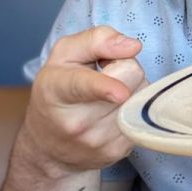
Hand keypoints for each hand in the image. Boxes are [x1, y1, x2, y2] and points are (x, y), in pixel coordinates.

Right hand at [14, 26, 146, 178]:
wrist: (49, 145)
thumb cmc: (58, 91)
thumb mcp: (64, 55)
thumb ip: (96, 40)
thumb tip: (132, 45)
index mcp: (56, 90)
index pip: (85, 86)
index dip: (105, 87)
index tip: (119, 93)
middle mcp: (76, 121)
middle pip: (130, 78)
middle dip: (124, 69)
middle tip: (105, 76)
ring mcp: (97, 141)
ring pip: (141, 96)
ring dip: (131, 90)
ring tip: (107, 97)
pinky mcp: (117, 152)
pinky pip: (143, 116)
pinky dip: (133, 109)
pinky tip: (113, 113)